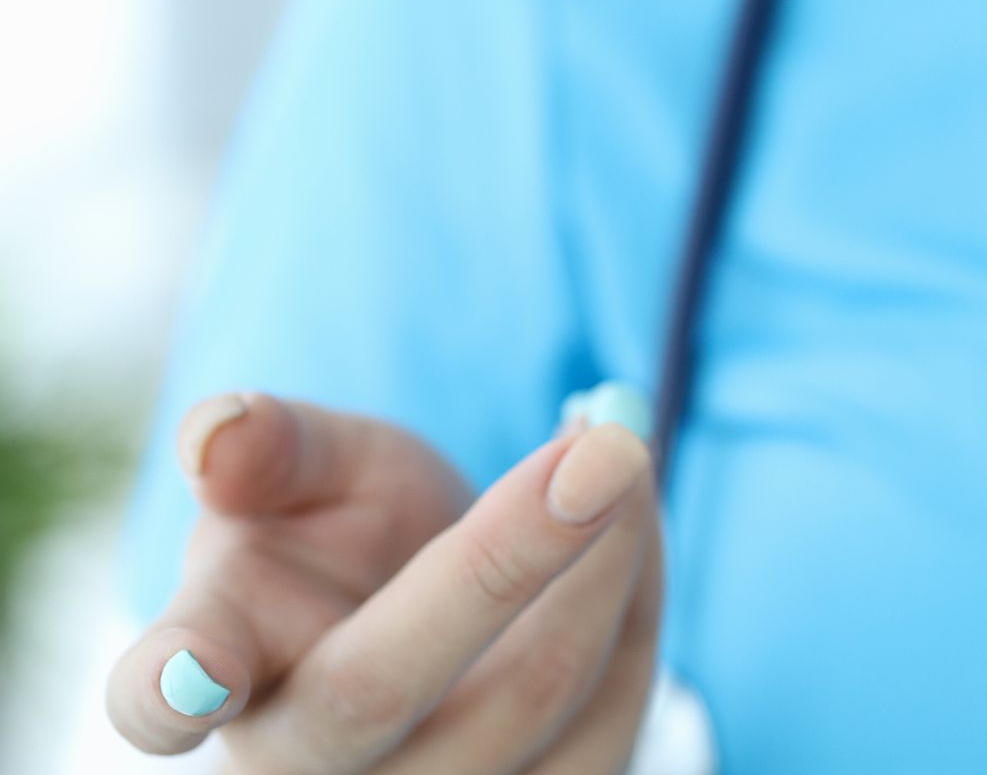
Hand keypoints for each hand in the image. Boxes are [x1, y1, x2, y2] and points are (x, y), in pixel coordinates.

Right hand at [108, 389, 661, 773]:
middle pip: (389, 685)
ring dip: (611, 557)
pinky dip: (642, 597)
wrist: (432, 605)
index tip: (194, 672)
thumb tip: (222, 431)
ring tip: (621, 445)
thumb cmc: (348, 538)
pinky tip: (635, 516)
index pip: (158, 697)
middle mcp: (306, 766)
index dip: (171, 688)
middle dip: (510, 556)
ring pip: (538, 698)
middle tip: (609, 441)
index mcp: (222, 668)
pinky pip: (618, 712)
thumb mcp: (308, 473)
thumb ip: (272, 449)